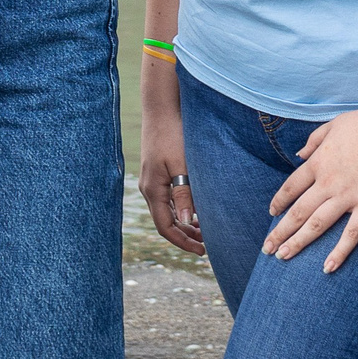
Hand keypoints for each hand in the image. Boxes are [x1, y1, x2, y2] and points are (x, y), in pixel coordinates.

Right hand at [137, 58, 205, 254]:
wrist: (162, 107)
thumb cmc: (173, 134)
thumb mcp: (182, 165)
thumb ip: (184, 194)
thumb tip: (188, 222)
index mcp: (153, 189)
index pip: (165, 227)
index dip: (183, 242)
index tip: (202, 251)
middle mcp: (149, 187)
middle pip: (166, 221)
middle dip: (186, 235)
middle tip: (208, 244)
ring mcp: (152, 179)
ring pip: (168, 210)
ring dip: (185, 222)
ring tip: (206, 229)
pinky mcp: (158, 171)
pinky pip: (169, 198)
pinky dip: (182, 207)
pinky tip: (197, 207)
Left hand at [262, 104, 357, 271]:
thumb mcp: (331, 126)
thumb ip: (312, 142)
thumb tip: (298, 156)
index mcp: (317, 163)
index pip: (290, 188)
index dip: (278, 203)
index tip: (271, 214)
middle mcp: (327, 182)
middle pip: (297, 212)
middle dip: (280, 232)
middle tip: (268, 249)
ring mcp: (348, 196)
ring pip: (316, 226)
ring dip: (298, 243)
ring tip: (284, 256)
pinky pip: (351, 234)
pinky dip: (339, 252)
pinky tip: (327, 267)